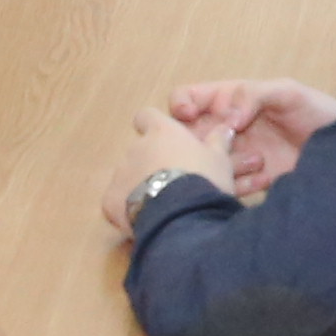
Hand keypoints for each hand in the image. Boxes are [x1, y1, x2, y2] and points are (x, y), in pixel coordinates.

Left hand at [102, 100, 239, 241]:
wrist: (183, 214)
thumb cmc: (203, 178)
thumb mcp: (220, 159)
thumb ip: (218, 141)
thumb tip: (224, 129)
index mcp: (160, 132)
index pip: (147, 116)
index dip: (154, 125)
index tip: (164, 137)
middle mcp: (135, 148)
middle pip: (139, 150)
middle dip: (152, 163)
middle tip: (175, 181)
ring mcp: (120, 174)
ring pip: (128, 176)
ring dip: (141, 185)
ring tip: (163, 204)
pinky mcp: (111, 201)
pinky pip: (118, 201)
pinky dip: (129, 208)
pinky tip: (147, 219)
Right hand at [168, 74, 335, 195]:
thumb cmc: (312, 109)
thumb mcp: (286, 91)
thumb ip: (254, 94)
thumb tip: (228, 118)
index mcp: (226, 101)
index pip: (186, 98)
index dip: (179, 105)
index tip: (188, 116)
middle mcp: (221, 130)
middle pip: (185, 137)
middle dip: (190, 144)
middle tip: (213, 148)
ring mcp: (231, 156)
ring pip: (202, 165)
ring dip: (218, 166)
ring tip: (255, 159)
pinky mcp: (244, 181)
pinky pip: (226, 186)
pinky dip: (238, 185)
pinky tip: (266, 177)